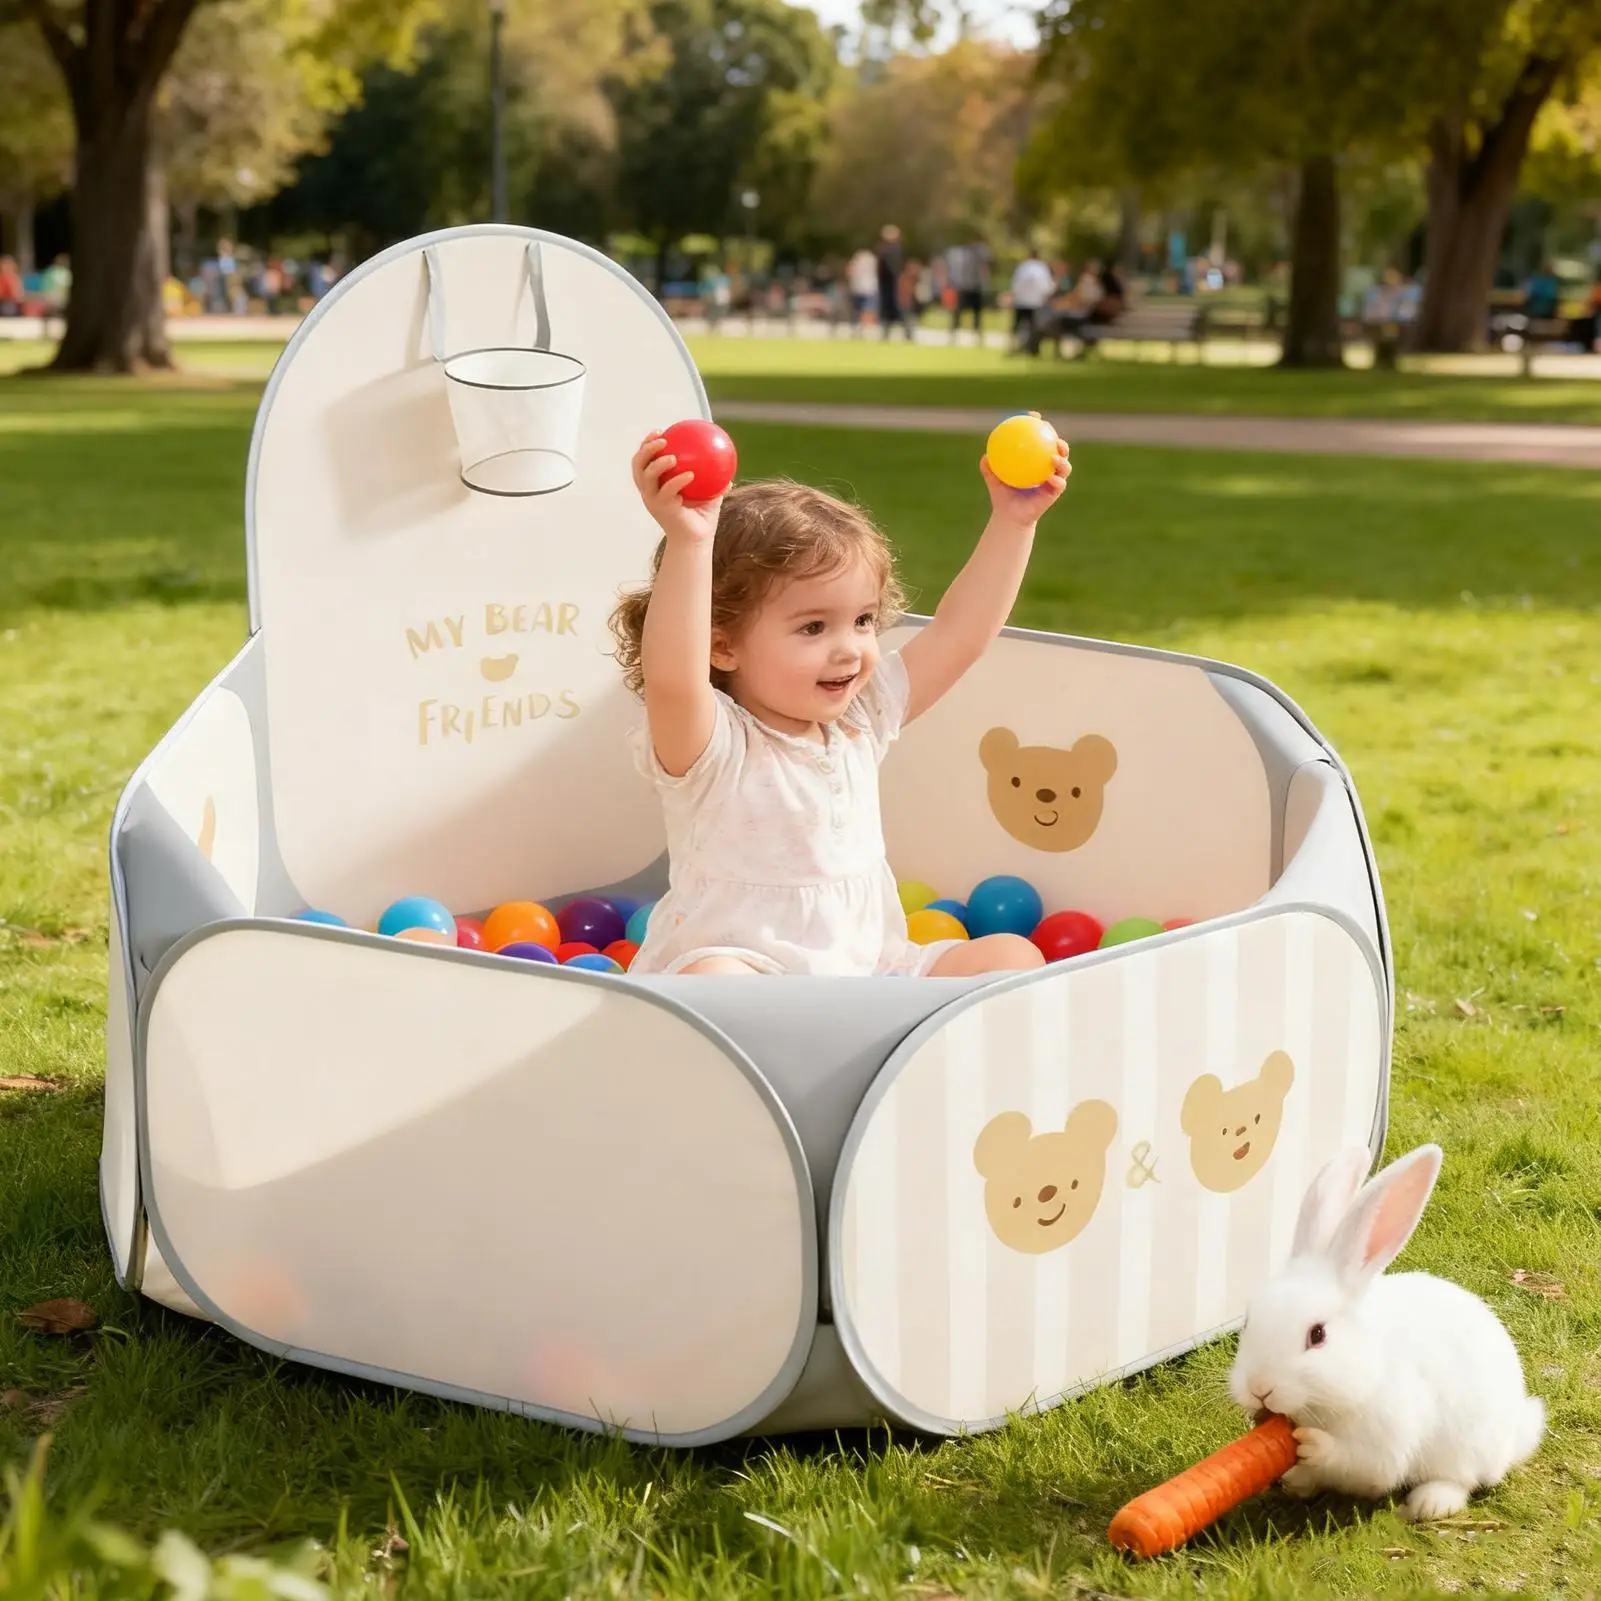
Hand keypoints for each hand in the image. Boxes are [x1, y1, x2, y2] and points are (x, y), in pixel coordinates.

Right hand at [633, 434, 721, 544]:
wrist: (696, 541)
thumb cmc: (701, 518)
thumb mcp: (709, 492)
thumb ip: (713, 476)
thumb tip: (727, 459)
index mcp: (655, 485)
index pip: (644, 461)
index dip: (647, 445)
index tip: (659, 432)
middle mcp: (649, 491)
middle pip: (638, 465)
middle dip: (646, 449)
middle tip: (662, 439)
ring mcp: (653, 501)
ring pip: (647, 477)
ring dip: (658, 464)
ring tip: (672, 457)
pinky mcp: (662, 510)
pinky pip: (668, 492)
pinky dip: (678, 482)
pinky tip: (690, 475)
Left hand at [980, 414, 1070, 528]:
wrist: (1010, 516)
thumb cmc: (1002, 495)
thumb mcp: (993, 479)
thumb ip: (988, 467)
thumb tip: (985, 455)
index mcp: (1035, 459)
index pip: (1039, 438)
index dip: (1039, 425)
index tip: (1033, 416)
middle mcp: (1047, 466)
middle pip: (1058, 448)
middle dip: (1057, 438)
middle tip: (1049, 432)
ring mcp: (1053, 478)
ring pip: (1064, 465)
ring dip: (1062, 459)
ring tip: (1054, 456)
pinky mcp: (1055, 492)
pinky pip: (1059, 484)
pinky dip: (1056, 480)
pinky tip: (1051, 478)